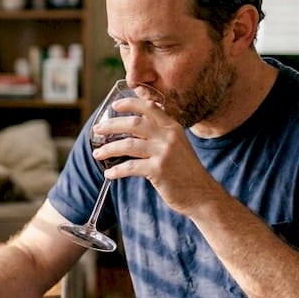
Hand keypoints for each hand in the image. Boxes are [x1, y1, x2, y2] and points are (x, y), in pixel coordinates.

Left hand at [93, 96, 222, 214]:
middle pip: (134, 123)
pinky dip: (116, 170)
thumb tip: (138, 127)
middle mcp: (168, 136)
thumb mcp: (178, 146)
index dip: (130, 104)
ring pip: (128, 144)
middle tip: (97, 129)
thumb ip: (162, 134)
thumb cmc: (186, 172)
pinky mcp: (159, 170)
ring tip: (97, 153)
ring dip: (109, 149)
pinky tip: (109, 174)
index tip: (115, 106)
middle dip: (111, 125)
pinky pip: (130, 167)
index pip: (149, 107)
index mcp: (173, 127)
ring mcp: (164, 152)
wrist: (202, 194)